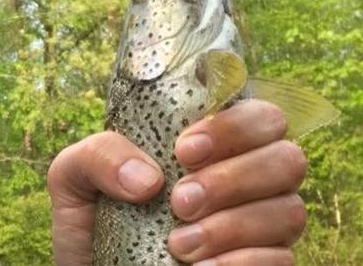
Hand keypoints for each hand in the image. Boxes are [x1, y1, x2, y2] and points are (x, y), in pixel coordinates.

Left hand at [46, 100, 307, 265]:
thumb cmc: (90, 219)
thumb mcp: (74, 176)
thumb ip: (99, 154)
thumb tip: (148, 180)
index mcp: (213, 141)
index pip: (259, 113)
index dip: (233, 126)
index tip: (183, 151)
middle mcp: (250, 177)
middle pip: (287, 158)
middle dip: (233, 178)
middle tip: (180, 202)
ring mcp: (263, 224)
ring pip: (288, 211)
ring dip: (234, 227)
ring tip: (179, 246)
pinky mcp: (265, 265)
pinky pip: (283, 261)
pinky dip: (244, 263)